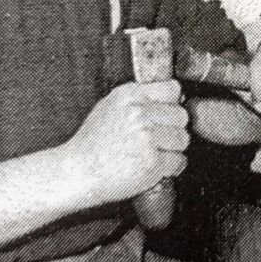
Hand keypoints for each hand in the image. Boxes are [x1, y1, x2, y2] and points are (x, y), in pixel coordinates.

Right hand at [63, 80, 188, 203]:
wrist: (77, 172)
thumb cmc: (92, 144)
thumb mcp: (110, 107)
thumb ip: (139, 99)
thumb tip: (173, 96)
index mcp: (130, 95)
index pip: (172, 89)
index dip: (172, 104)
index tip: (166, 115)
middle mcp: (139, 113)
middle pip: (181, 115)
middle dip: (174, 128)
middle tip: (158, 139)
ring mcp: (147, 137)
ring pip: (183, 139)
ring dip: (173, 149)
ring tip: (154, 153)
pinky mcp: (152, 161)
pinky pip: (179, 161)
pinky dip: (171, 167)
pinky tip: (155, 167)